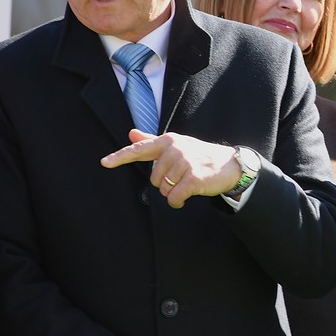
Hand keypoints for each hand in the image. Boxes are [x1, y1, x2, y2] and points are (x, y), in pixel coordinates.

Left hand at [101, 129, 243, 207]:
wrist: (231, 164)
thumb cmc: (200, 155)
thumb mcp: (177, 145)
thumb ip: (152, 141)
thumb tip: (131, 133)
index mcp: (168, 141)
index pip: (140, 149)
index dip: (120, 157)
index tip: (104, 163)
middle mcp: (175, 149)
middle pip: (154, 179)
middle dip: (166, 183)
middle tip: (183, 176)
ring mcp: (184, 163)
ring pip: (163, 190)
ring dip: (174, 192)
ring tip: (189, 183)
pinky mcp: (193, 178)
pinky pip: (173, 198)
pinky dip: (178, 202)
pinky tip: (187, 197)